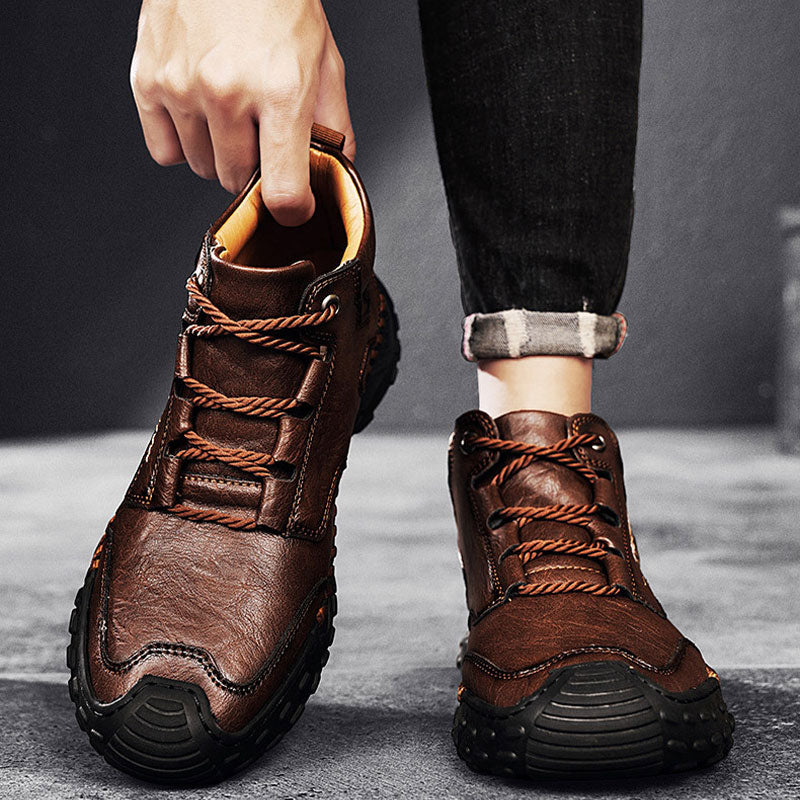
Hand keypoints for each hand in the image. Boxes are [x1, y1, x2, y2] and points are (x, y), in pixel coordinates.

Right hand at [130, 0, 353, 224]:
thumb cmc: (277, 1)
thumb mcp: (325, 60)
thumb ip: (334, 124)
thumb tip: (333, 172)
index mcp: (280, 90)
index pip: (281, 191)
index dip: (291, 209)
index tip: (293, 206)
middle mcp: (226, 91)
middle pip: (237, 183)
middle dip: (254, 170)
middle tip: (261, 136)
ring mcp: (182, 87)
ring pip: (202, 168)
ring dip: (219, 155)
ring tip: (230, 114)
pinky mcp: (147, 80)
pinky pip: (164, 151)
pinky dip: (183, 143)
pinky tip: (198, 114)